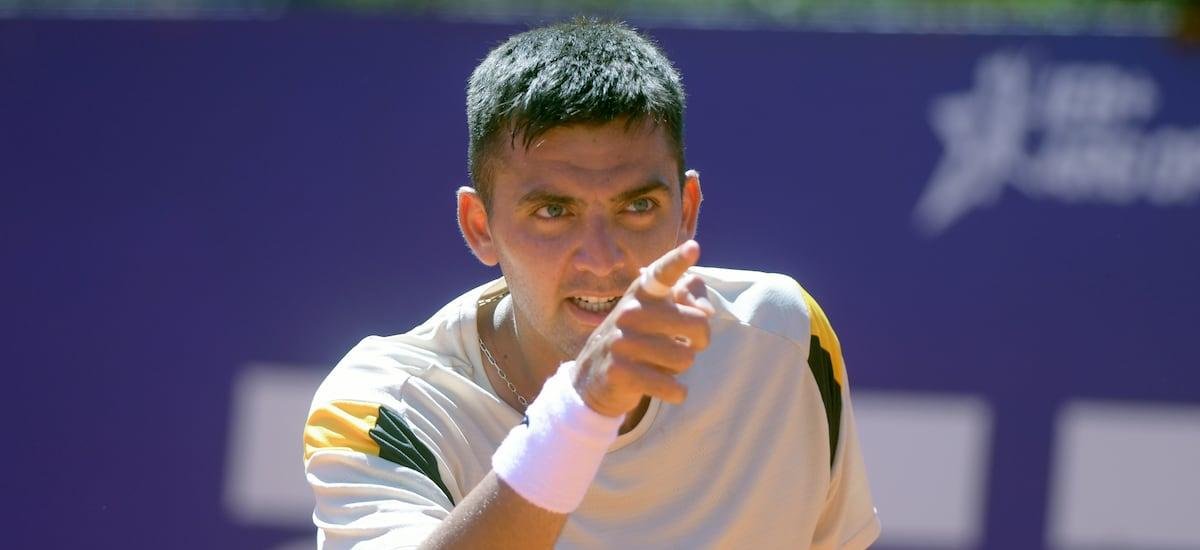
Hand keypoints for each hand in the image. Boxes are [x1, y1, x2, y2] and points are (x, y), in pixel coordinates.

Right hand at [569, 240, 714, 417]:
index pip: (662, 274)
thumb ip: (690, 299)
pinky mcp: (620, 372)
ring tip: (659, 364)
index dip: (678, 261)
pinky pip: (673, 387)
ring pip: (686, 359)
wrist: (593, 379)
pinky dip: (676, 392)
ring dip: (680, 368)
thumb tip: (706, 313)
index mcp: (642, 293)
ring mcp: (622, 342)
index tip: (693, 248)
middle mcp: (630, 312)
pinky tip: (662, 388)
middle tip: (683, 345)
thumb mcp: (659, 314)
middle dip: (699, 341)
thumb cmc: (639, 340)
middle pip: (698, 323)